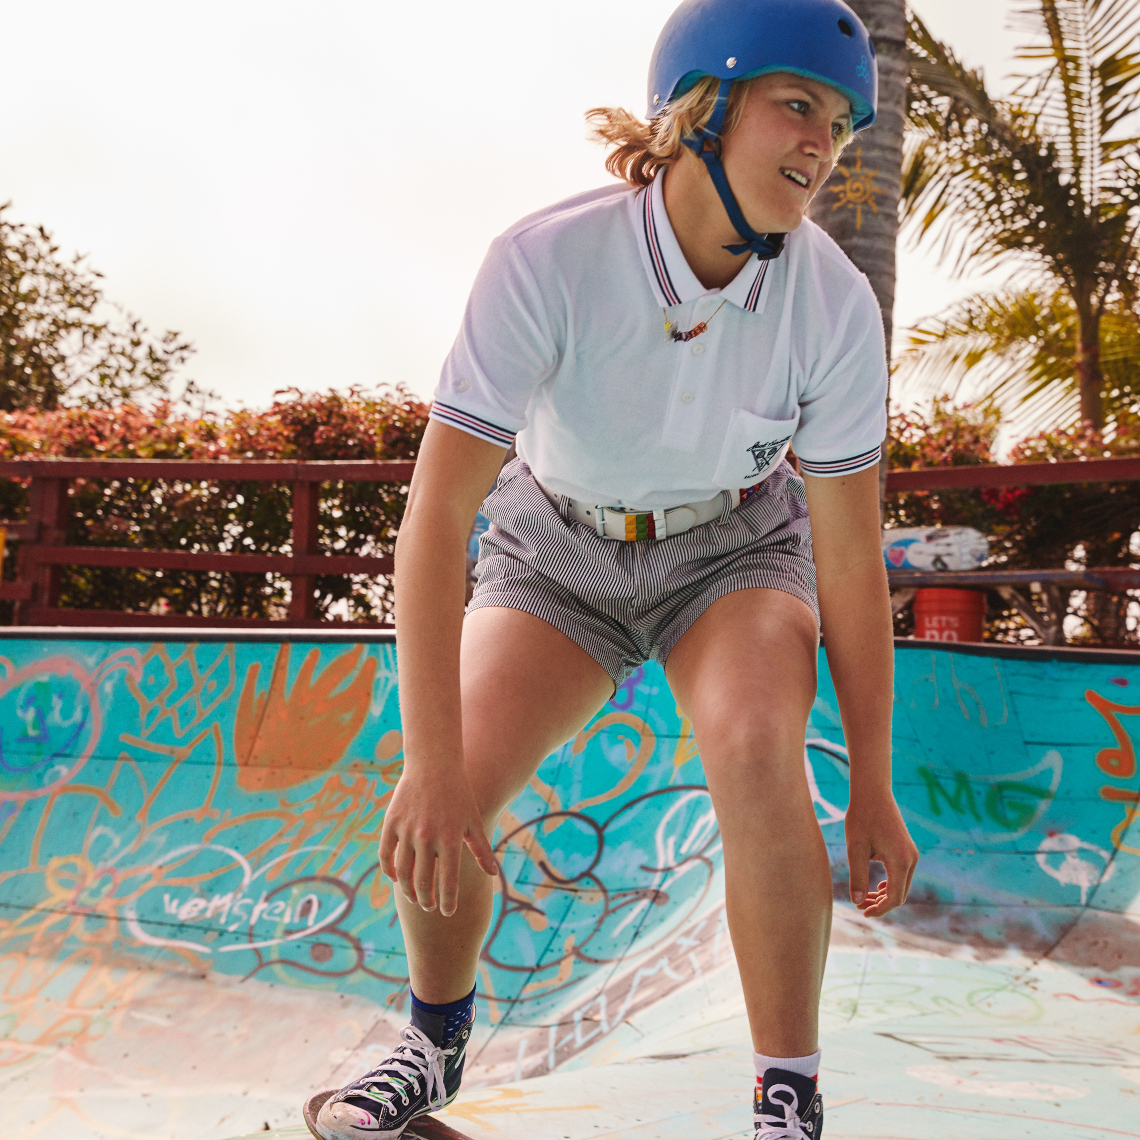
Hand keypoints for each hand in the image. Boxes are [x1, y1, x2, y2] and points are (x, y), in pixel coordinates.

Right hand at [378, 768, 497, 916]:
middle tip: (430, 907)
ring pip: (402, 872)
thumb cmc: (459, 794)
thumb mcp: (473, 820)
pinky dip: (389, 870)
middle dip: (427, 900)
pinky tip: (395, 878)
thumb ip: (482, 849)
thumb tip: (492, 875)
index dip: (447, 902)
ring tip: (414, 897)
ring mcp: (406, 830)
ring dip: (407, 890)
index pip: (447, 882)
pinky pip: (385, 854)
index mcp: (450, 839)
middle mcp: (427, 837)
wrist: (433, 764)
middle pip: (422, 881)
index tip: (447, 913)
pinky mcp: (391, 822)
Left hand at [845, 787, 917, 917]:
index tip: (863, 912)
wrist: (872, 793)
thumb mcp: (855, 848)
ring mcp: (912, 854)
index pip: (894, 897)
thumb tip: (857, 901)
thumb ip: (857, 876)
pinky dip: (890, 884)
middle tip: (860, 907)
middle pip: (900, 894)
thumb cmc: (862, 818)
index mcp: (900, 860)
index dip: (879, 909)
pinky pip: (902, 874)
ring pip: (902, 885)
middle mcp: (911, 859)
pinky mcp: (907, 849)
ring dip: (885, 895)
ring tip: (864, 898)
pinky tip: (876, 886)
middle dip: (882, 904)